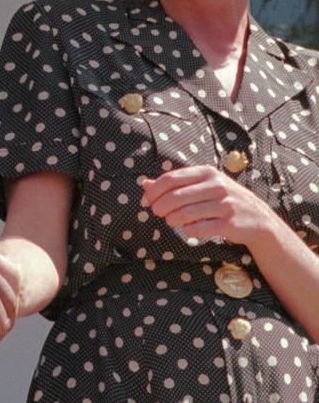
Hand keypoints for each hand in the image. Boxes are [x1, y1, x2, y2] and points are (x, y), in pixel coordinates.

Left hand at [140, 164, 275, 246]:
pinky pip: (199, 229)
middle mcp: (217, 185)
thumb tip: (145, 184)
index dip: (154, 190)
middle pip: (176, 196)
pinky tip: (188, 229)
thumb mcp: (202, 185)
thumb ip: (175, 184)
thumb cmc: (223, 200)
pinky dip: (188, 230)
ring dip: (172, 219)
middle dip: (160, 206)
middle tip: (156, 212)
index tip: (146, 201)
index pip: (171, 178)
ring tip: (170, 221)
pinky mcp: (229, 224)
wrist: (258, 219)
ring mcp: (224, 204)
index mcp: (207, 172)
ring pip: (185, 213)